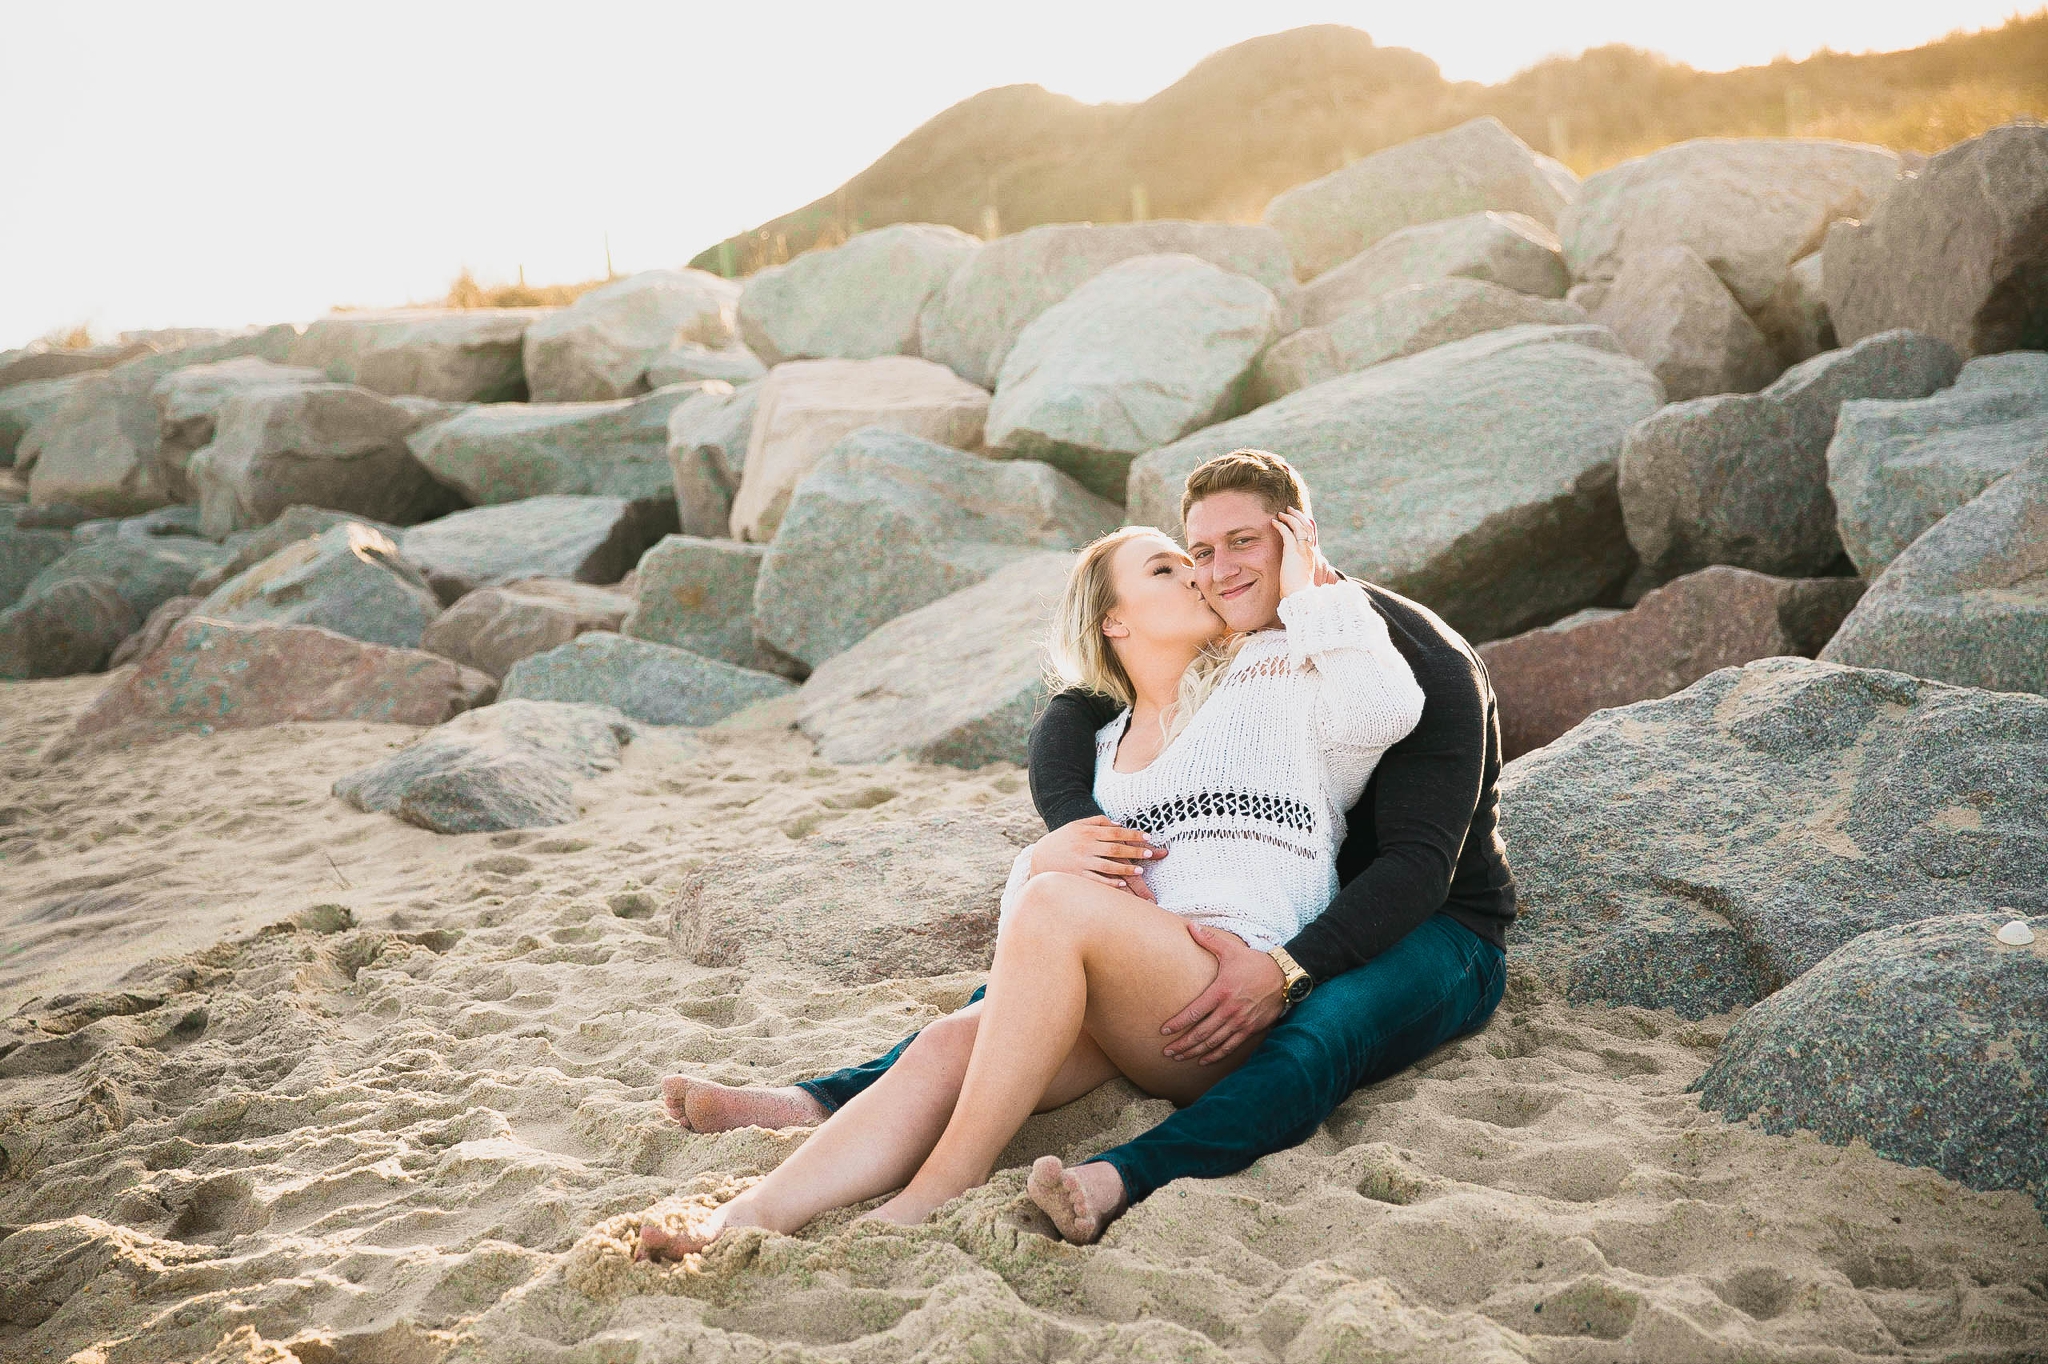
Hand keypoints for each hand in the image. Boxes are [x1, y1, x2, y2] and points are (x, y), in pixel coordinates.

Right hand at [1029, 815, 1165, 896]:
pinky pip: (1097, 881)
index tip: (1147, 837)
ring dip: (1126, 869)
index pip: (1115, 832)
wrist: (1039, 857)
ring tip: (1141, 871)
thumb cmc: (1062, 840)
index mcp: (1086, 832)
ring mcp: (1080, 862)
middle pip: (1115, 848)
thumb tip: (1119, 824)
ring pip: (1108, 866)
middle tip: (1149, 854)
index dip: (1132, 834)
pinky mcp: (1076, 877)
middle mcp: (1085, 846)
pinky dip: (1110, 882)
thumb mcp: (1076, 825)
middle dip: (1134, 851)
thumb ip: (1097, 822)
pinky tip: (1122, 883)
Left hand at [1161, 925, 1286, 1063]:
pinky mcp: (1251, 1029)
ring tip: (1180, 1058)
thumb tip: (1190, 926)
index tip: (1164, 1031)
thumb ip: (1209, 940)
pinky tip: (1204, 1060)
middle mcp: (1229, 1010)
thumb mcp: (1231, 950)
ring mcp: (1241, 1022)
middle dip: (1182, 1044)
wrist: (1284, 976)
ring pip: (1214, 1042)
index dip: (1177, 1023)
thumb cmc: (1254, 962)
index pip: (1194, 1012)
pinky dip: (1216, 1056)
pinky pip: (1230, 1046)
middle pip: (1201, 1032)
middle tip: (1167, 1052)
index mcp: (1221, 991)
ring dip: (1195, 1052)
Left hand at [1272, 509, 1326, 597]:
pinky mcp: (1293, 551)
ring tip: (1281, 513)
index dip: (1305, 524)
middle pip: (1307, 526)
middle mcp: (1309, 550)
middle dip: (1298, 516)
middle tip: (1289, 509)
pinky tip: (1274, 522)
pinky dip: (1281, 525)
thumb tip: (1288, 574)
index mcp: (1312, 556)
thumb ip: (1295, 571)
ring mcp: (1302, 550)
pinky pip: (1287, 532)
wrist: (1300, 596)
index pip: (1311, 535)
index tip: (1299, 518)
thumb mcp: (1298, 578)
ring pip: (1299, 526)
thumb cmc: (1298, 592)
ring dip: (1289, 517)